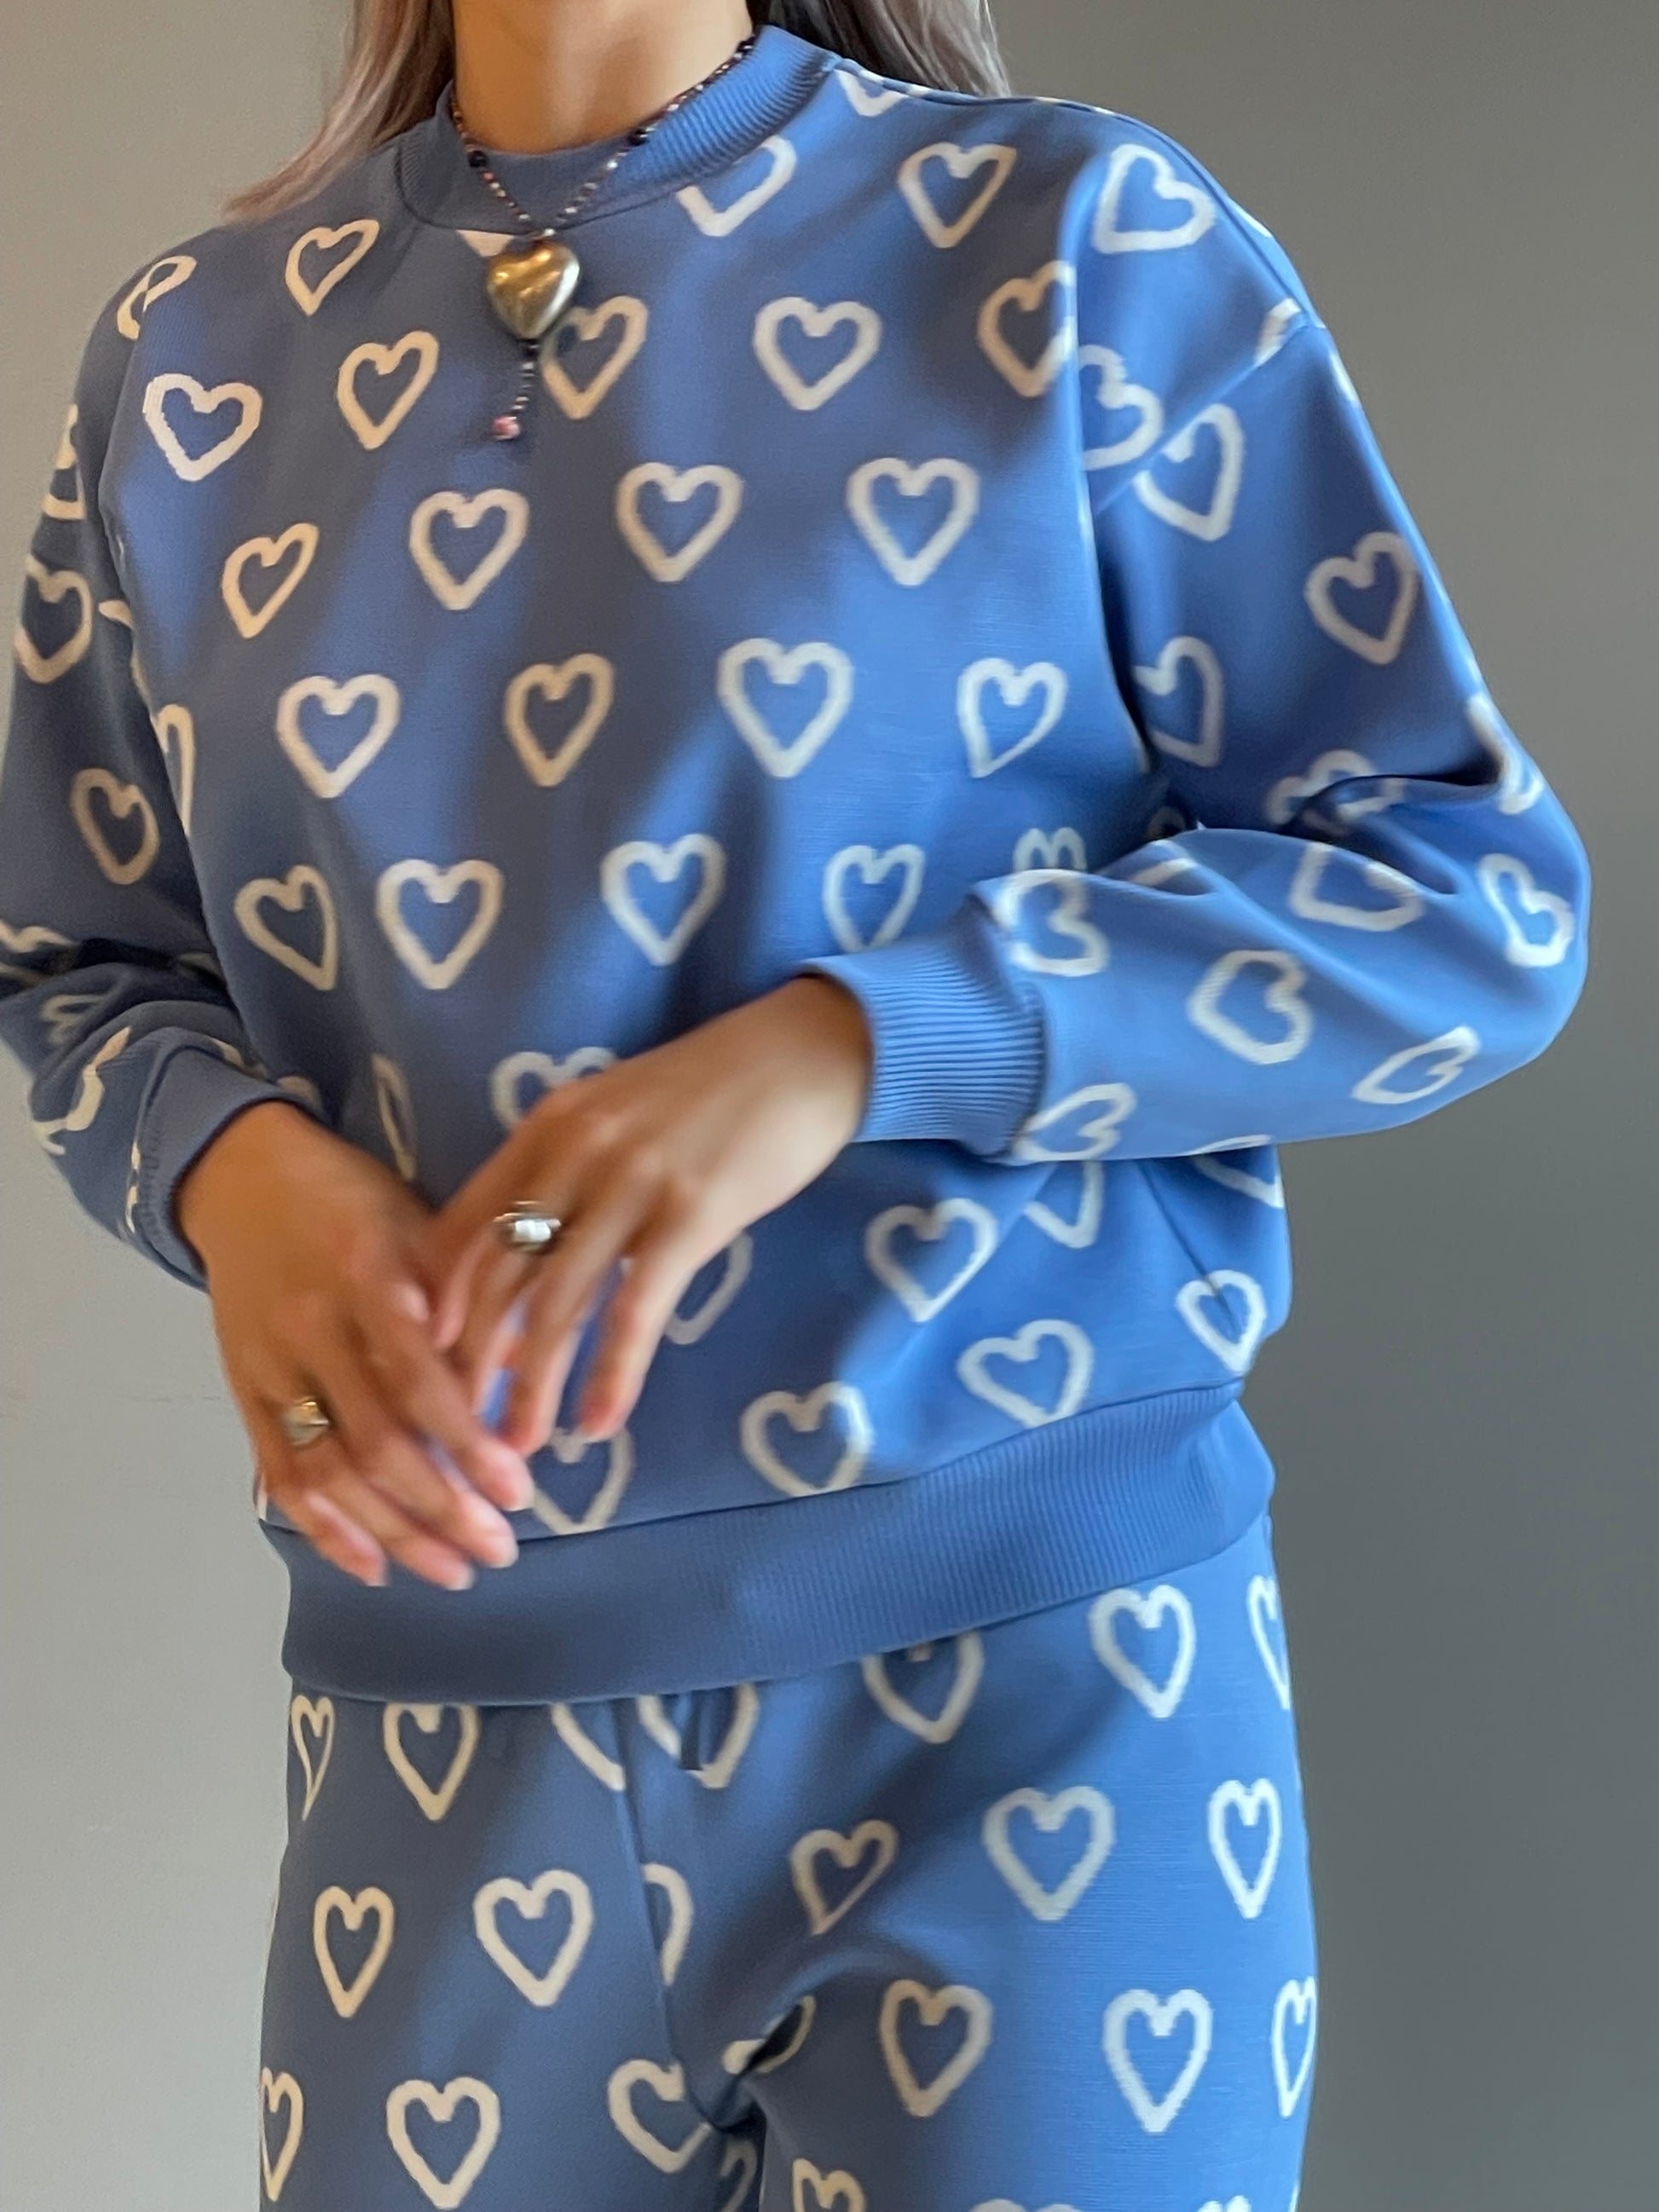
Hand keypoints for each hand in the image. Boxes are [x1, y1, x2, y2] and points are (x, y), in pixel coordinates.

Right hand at [176, 1099, 533, 1589]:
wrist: (243, 1177)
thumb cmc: (354, 1200)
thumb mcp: (421, 1224)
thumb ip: (473, 1295)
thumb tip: (538, 1368)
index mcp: (367, 1276)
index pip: (420, 1381)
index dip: (470, 1444)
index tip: (520, 1489)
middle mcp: (313, 1328)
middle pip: (378, 1442)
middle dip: (444, 1507)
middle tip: (501, 1549)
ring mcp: (272, 1366)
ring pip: (333, 1472)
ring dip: (396, 1533)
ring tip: (456, 1571)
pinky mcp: (245, 1392)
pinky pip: (283, 1475)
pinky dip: (327, 1528)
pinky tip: (375, 1566)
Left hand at [422, 977, 872, 1452]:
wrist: (802, 1054)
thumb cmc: (711, 1091)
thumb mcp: (615, 1115)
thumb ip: (565, 1172)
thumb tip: (531, 1257)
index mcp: (546, 1129)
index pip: (464, 1227)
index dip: (437, 1304)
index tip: (424, 1365)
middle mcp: (574, 1153)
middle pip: (499, 1275)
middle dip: (471, 1361)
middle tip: (456, 1427)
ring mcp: (630, 1183)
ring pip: (557, 1303)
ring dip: (532, 1386)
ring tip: (518, 1447)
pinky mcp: (690, 1215)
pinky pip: (636, 1310)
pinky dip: (611, 1375)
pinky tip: (597, 1424)